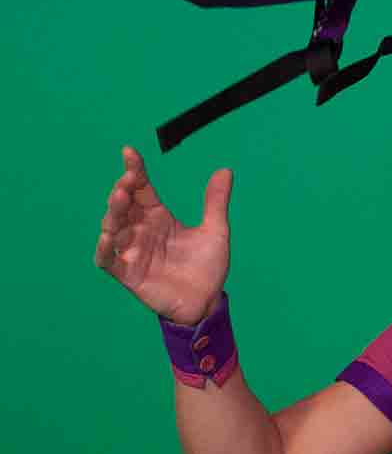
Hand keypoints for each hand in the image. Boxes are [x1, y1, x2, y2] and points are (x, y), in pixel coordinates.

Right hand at [94, 146, 230, 323]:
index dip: (135, 170)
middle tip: (128, 179)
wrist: (207, 301)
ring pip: (113, 227)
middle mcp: (141, 230)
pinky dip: (104, 248)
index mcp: (158, 217)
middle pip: (124, 205)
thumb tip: (225, 170)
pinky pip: (107, 260)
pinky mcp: (128, 273)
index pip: (142, 188)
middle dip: (123, 190)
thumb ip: (215, 202)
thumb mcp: (216, 231)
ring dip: (113, 213)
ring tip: (120, 198)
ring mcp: (132, 251)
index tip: (130, 152)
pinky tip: (107, 236)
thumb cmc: (208, 266)